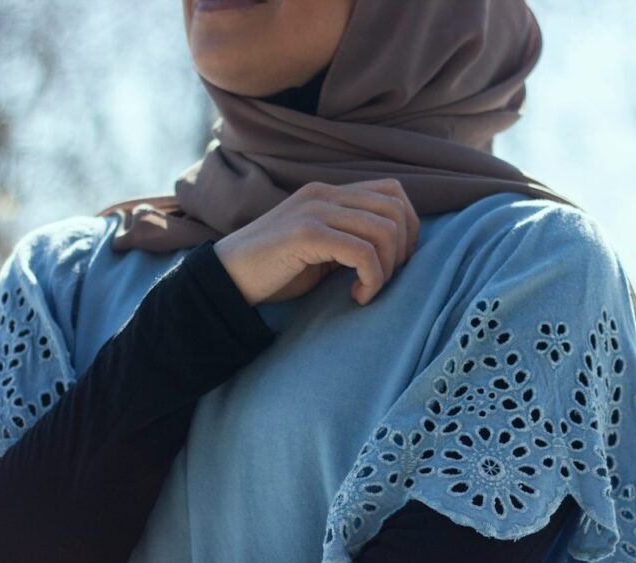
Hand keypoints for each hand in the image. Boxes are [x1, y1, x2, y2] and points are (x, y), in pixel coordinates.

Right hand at [213, 178, 420, 307]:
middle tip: (383, 280)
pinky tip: (356, 296)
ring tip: (366, 290)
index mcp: (330, 193)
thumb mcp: (321, 249)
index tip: (395, 263)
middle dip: (402, 251)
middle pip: (395, 209)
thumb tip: (396, 251)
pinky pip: (362, 252)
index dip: (408, 228)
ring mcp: (315, 211)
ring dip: (386, 269)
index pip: (393, 192)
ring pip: (384, 230)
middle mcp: (325, 194)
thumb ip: (351, 240)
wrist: (227, 277)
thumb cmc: (275, 269)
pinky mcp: (307, 234)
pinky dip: (371, 279)